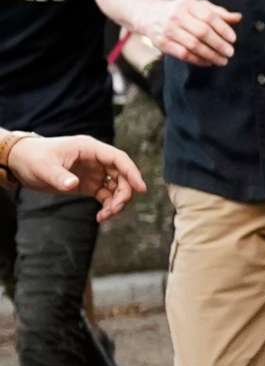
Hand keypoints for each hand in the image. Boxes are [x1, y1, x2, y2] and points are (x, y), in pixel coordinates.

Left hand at [6, 133, 146, 220]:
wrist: (21, 162)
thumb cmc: (33, 157)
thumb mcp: (44, 167)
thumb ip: (59, 176)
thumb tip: (72, 185)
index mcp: (90, 149)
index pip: (119, 159)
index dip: (132, 173)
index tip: (141, 189)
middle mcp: (96, 160)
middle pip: (122, 176)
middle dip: (123, 194)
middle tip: (115, 210)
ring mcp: (95, 172)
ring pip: (117, 188)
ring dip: (116, 203)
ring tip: (105, 217)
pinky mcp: (89, 184)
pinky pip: (106, 196)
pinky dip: (108, 207)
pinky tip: (101, 217)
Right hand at [146, 0, 241, 66]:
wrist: (147, 14)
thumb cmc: (180, 10)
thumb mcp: (197, 6)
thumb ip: (218, 12)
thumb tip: (238, 17)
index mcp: (188, 3)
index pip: (209, 17)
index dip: (223, 29)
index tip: (233, 39)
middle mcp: (176, 15)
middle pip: (202, 32)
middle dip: (219, 44)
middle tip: (230, 52)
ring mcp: (167, 29)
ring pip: (193, 45)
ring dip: (211, 55)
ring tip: (223, 60)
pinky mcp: (161, 43)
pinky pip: (183, 54)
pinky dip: (198, 60)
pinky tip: (208, 62)